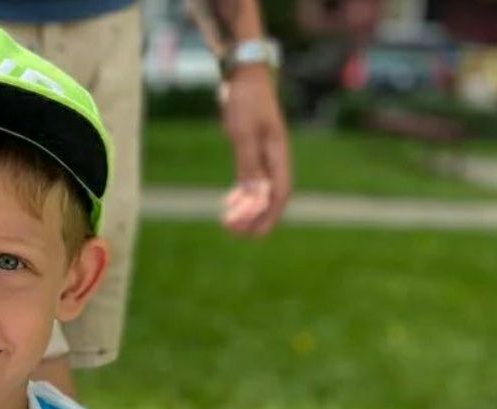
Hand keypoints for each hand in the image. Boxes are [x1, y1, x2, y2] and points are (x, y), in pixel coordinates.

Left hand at [220, 65, 291, 235]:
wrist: (243, 74)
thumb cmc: (246, 99)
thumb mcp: (244, 132)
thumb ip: (248, 163)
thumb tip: (254, 194)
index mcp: (279, 154)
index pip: (280, 194)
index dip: (269, 217)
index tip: (254, 235)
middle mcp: (275, 158)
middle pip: (270, 198)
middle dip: (254, 218)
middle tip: (234, 232)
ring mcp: (265, 155)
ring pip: (259, 192)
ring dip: (246, 210)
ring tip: (227, 223)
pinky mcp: (253, 151)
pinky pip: (251, 181)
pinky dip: (241, 195)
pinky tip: (228, 203)